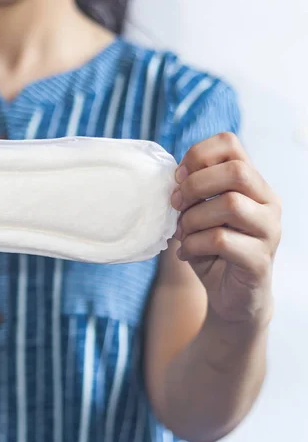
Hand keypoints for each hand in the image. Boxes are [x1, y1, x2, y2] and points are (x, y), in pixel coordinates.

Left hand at [171, 132, 280, 325]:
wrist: (230, 296)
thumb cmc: (212, 251)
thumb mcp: (199, 217)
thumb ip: (192, 195)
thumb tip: (173, 180)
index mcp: (252, 184)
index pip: (231, 145)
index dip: (197, 155)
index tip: (177, 178)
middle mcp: (268, 202)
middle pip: (236, 171)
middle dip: (194, 186)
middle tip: (176, 205)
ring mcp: (269, 231)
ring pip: (230, 204)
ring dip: (193, 218)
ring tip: (183, 233)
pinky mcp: (260, 260)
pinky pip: (221, 240)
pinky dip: (193, 245)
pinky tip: (186, 253)